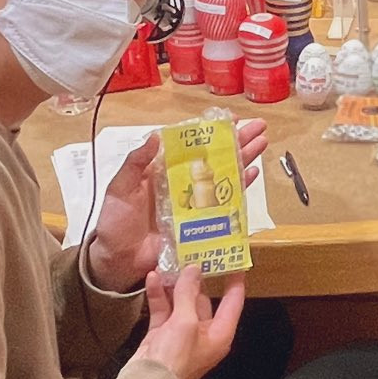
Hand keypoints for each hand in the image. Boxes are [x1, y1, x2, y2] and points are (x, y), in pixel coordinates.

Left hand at [84, 121, 268, 292]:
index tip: (229, 119)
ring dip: (244, 159)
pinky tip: (252, 174)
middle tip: (258, 126)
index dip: (210, 131)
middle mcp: (183, 182)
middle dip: (237, 140)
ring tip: (262, 143)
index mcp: (163, 170)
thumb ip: (135, 163)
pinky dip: (240, 189)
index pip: (191, 145)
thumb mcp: (119, 188)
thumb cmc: (115, 222)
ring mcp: (194, 202)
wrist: (119, 259)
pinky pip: (225, 203)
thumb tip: (154, 136)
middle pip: (214, 157)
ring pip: (224, 175)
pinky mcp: (202, 222)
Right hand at [131, 266, 246, 378]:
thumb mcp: (186, 321)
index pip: (233, 302)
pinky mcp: (162, 335)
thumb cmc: (175, 358)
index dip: (235, 281)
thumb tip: (194, 270)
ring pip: (181, 303)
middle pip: (203, 300)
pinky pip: (163, 310)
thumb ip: (189, 293)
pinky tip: (153, 278)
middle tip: (193, 254)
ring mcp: (182, 334)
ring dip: (174, 285)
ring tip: (170, 263)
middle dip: (196, 279)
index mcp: (220, 333)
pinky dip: (158, 295)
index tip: (235, 261)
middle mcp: (204, 333)